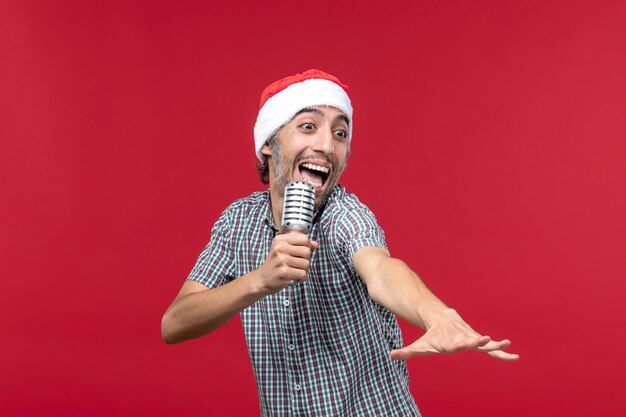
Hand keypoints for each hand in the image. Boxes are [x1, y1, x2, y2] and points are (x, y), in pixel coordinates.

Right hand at [254, 233, 317, 293]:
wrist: (262, 279)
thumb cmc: (275, 264)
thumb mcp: (284, 250)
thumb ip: (300, 245)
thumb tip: (316, 244)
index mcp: (280, 240)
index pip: (304, 239)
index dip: (308, 247)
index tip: (302, 253)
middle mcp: (280, 248)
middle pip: (307, 251)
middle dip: (306, 260)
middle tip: (298, 264)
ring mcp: (281, 260)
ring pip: (306, 264)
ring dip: (304, 270)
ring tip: (296, 271)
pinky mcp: (284, 272)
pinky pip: (303, 274)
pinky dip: (302, 278)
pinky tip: (296, 277)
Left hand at [390, 309, 518, 361]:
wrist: (442, 319)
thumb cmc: (431, 336)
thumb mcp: (419, 346)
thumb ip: (407, 352)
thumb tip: (390, 355)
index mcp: (450, 342)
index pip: (455, 344)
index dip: (460, 344)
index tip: (465, 344)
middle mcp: (462, 340)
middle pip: (471, 341)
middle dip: (478, 341)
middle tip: (487, 339)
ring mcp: (471, 339)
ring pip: (485, 344)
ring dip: (496, 346)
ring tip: (509, 345)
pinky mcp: (476, 340)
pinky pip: (491, 349)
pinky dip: (502, 353)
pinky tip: (514, 357)